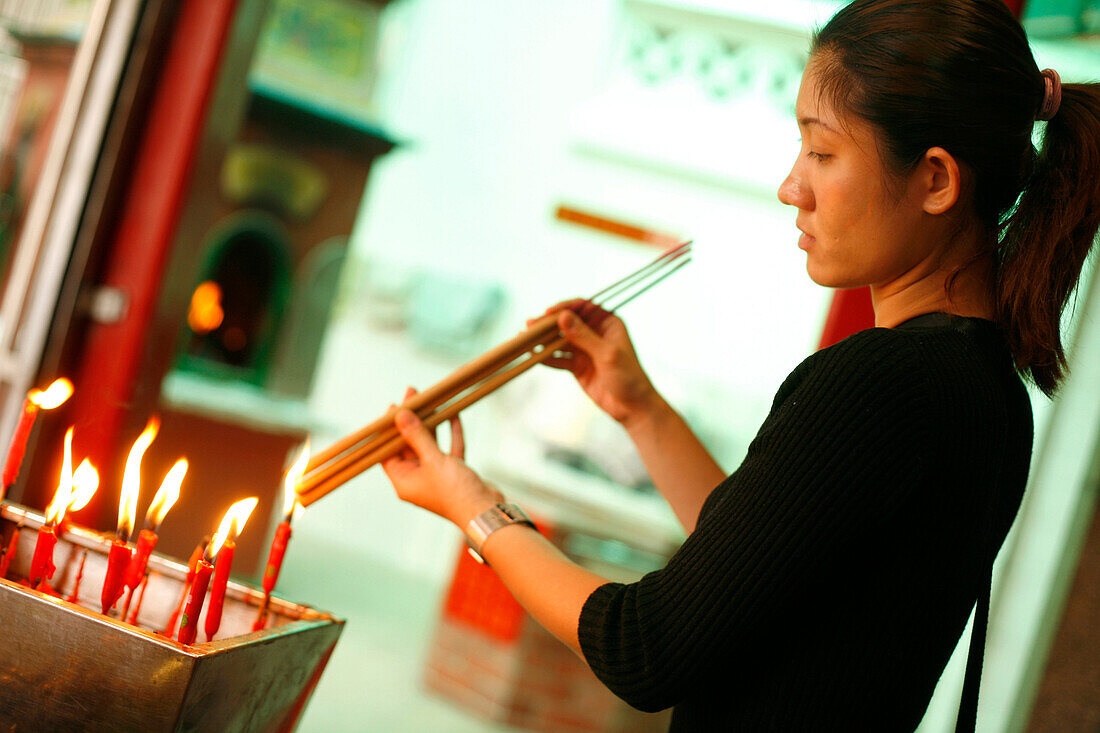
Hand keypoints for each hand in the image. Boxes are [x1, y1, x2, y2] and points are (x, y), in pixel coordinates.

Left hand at [381, 389, 501, 526]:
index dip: (389, 429)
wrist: (485, 511)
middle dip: (413, 420)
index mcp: (404, 481)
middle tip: (414, 395)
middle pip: (409, 444)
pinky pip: (448, 449)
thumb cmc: (455, 491)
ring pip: (430, 445)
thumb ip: (417, 436)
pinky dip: (450, 434)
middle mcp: (417, 479)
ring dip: (432, 424)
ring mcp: (435, 476)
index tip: (394, 407)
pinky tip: (453, 415)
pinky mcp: (453, 473)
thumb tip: (400, 415)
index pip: (388, 451)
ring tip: (432, 400)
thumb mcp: (433, 460)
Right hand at [535, 299, 659, 426]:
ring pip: (560, 340)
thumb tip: (563, 317)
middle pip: (567, 323)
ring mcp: (585, 350)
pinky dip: (546, 357)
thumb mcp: (607, 354)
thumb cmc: (628, 377)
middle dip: (548, 324)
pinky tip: (533, 356)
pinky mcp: (577, 366)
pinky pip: (559, 358)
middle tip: (529, 325)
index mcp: (608, 323)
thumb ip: (584, 336)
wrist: (633, 408)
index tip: (548, 313)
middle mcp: (595, 333)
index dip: (564, 308)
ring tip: (525, 339)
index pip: (583, 308)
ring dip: (543, 340)